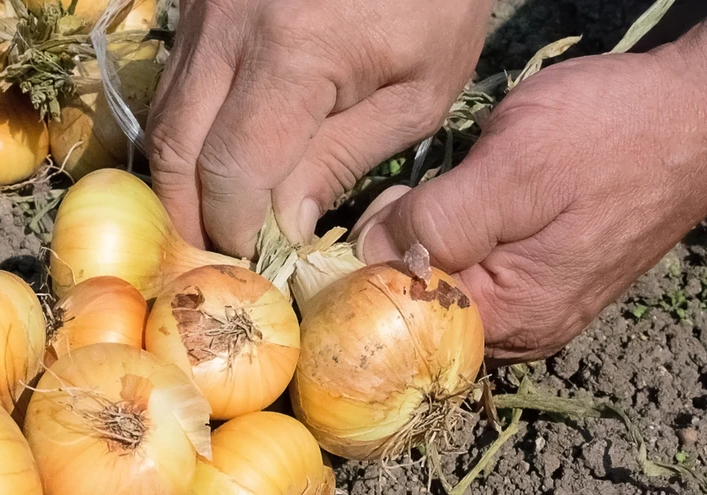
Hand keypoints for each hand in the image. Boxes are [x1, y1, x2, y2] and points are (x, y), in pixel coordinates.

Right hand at [146, 0, 493, 257]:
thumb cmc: (435, 2)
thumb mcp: (414, 91)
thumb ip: (341, 161)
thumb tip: (281, 228)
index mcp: (293, 53)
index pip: (232, 172)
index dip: (236, 229)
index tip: (257, 261)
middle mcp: (226, 28)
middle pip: (174, 149)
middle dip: (189, 215)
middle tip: (217, 253)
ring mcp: (201, 9)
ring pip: (164, 118)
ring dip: (183, 177)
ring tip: (214, 216)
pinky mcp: (195, 1)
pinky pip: (175, 84)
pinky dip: (188, 133)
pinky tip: (215, 160)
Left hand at [351, 30, 706, 365]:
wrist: (689, 118)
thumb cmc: (608, 136)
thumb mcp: (516, 167)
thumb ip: (438, 221)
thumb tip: (368, 254)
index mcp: (512, 315)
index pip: (404, 320)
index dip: (372, 269)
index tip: (374, 215)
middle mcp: (521, 328)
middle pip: (419, 309)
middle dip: (396, 253)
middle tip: (408, 193)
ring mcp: (533, 306)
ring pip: (443, 287)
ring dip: (424, 241)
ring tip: (440, 191)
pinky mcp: (539, 278)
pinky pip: (472, 272)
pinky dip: (452, 239)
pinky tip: (462, 201)